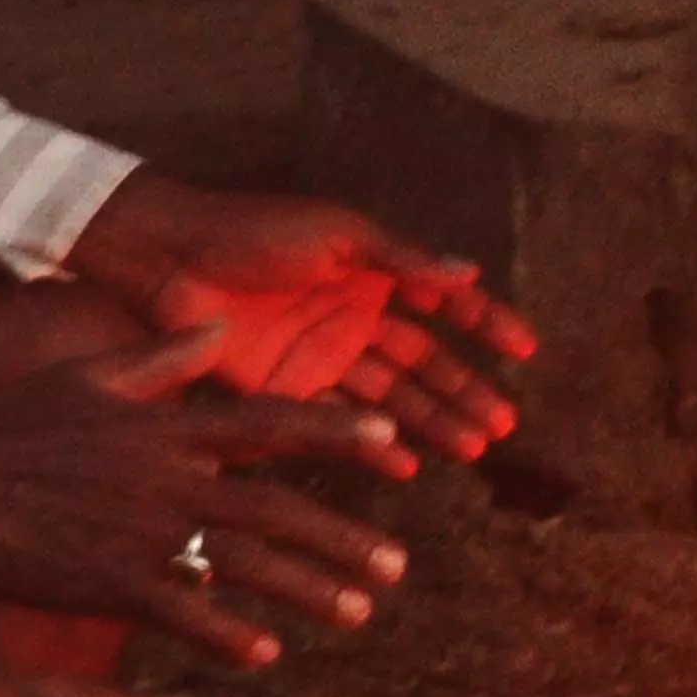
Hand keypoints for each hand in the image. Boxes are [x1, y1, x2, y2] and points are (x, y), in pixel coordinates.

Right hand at [0, 328, 416, 663]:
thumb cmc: (8, 418)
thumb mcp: (91, 371)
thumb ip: (164, 355)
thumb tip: (218, 326)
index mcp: (166, 423)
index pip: (272, 422)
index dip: (338, 431)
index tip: (395, 443)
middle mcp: (165, 475)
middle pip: (278, 507)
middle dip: (345, 536)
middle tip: (399, 565)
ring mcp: (137, 530)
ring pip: (244, 564)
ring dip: (308, 590)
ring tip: (361, 611)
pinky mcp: (103, 579)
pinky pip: (180, 611)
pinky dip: (225, 633)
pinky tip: (265, 654)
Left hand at [65, 180, 535, 458]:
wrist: (172, 258)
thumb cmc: (254, 231)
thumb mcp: (337, 236)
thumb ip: (403, 260)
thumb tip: (471, 273)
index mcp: (373, 272)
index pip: (443, 302)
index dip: (485, 325)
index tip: (524, 351)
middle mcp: (355, 317)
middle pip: (424, 362)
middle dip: (465, 392)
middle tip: (502, 427)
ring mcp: (324, 354)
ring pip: (392, 397)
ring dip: (432, 422)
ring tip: (471, 450)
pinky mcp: (287, 387)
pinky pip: (340, 421)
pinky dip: (371, 444)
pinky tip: (403, 465)